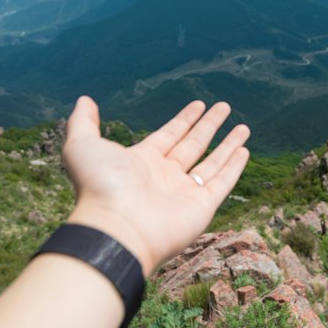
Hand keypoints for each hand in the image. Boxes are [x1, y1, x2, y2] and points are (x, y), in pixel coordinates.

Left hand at [62, 96, 249, 275]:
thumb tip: (85, 100)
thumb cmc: (98, 187)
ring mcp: (184, 193)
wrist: (116, 228)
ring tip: (244, 126)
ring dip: (227, 144)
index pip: (169, 136)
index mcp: (141, 162)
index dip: (184, 120)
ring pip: (211, 163)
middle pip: (192, 145)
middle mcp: (165, 177)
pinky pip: (222, 183)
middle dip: (208, 125)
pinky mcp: (201, 207)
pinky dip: (234, 168)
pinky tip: (244, 150)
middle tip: (224, 106)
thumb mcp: (82, 146)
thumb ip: (83, 122)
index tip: (199, 104)